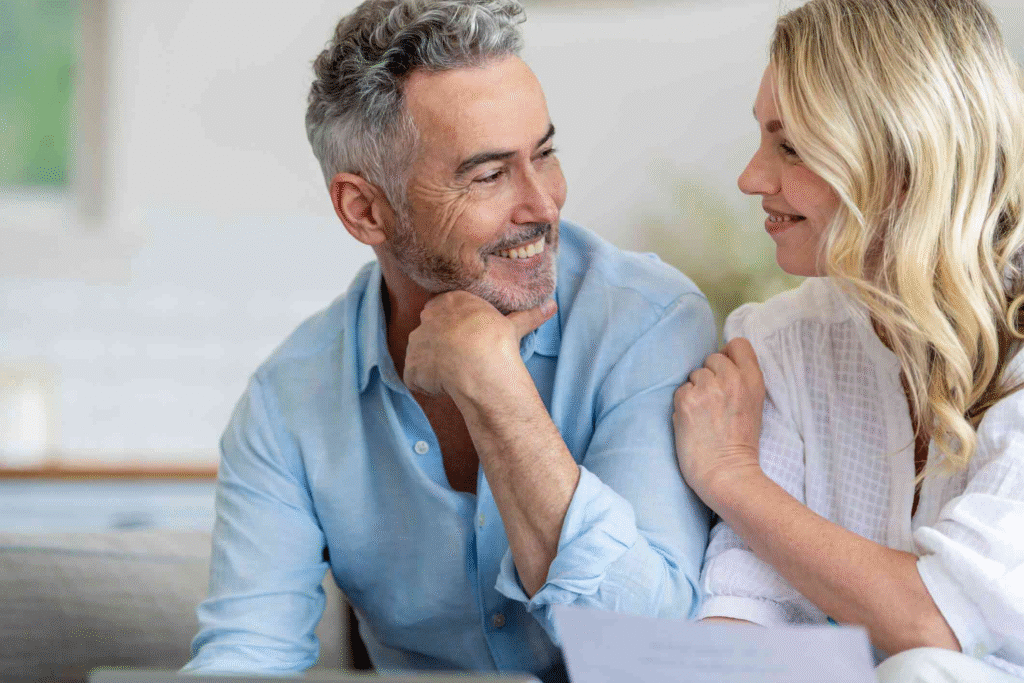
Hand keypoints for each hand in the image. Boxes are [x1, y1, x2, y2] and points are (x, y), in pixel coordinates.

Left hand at [403, 291, 556, 400]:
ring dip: (433, 366)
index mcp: (449, 302)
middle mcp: (426, 318)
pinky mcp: (411, 368)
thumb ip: (528, 315)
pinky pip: (415, 379)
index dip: (454, 326)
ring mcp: (416, 343)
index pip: (443, 308)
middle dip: (441, 345)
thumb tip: (552, 305)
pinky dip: (427, 386)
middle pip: (429, 332)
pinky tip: (446, 389)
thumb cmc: (495, 339)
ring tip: (456, 376)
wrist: (477, 363)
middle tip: (462, 359)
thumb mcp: (512, 325)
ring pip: (422, 355)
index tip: (467, 339)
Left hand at [672, 337, 765, 503]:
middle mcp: (732, 379)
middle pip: (712, 358)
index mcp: (753, 380)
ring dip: (695, 391)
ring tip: (704, 415)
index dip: (727, 356)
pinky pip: (680, 391)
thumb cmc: (739, 443)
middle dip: (709, 376)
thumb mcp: (754, 405)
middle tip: (713, 403)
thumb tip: (719, 363)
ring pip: (694, 374)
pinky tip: (692, 422)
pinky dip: (682, 405)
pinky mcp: (687, 400)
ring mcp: (708, 388)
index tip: (724, 374)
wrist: (726, 473)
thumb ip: (741, 381)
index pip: (738, 344)